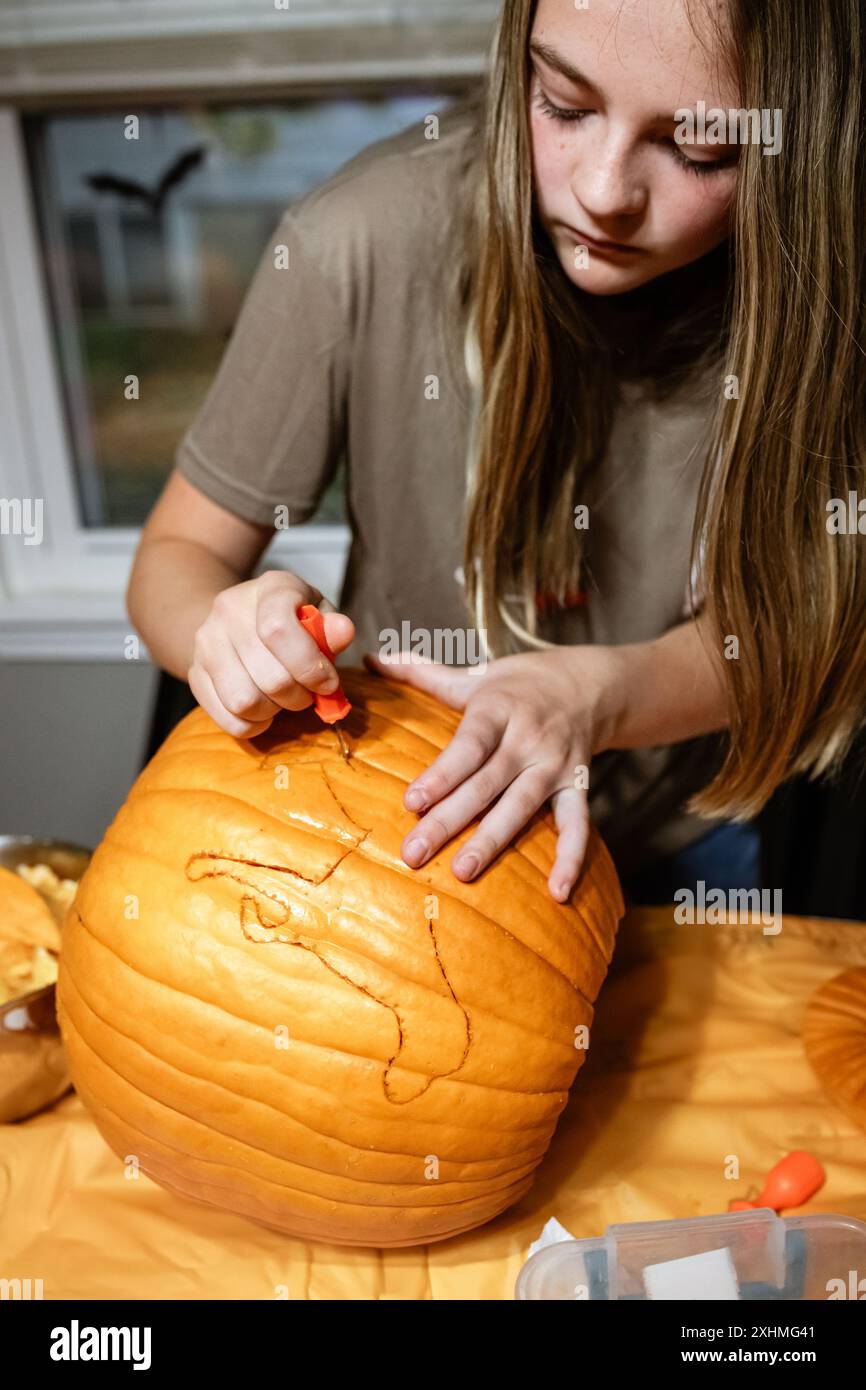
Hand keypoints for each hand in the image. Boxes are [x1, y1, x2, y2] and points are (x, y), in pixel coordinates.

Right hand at [189, 570, 354, 736]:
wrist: (235, 620)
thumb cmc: (291, 619)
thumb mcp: (318, 614)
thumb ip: (332, 628)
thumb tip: (343, 632)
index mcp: (269, 587)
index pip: (278, 629)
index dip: (309, 666)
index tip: (328, 683)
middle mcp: (229, 609)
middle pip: (269, 676)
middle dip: (299, 696)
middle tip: (307, 694)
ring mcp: (206, 642)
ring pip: (244, 702)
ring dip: (275, 712)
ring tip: (284, 701)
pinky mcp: (195, 674)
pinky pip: (227, 718)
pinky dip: (254, 725)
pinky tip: (264, 712)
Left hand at [363, 646, 621, 901]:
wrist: (591, 683)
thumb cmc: (522, 682)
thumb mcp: (477, 675)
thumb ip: (424, 673)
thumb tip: (374, 658)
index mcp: (499, 709)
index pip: (468, 746)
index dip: (442, 774)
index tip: (413, 801)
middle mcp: (528, 739)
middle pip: (486, 784)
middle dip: (450, 819)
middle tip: (415, 853)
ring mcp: (554, 765)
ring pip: (521, 807)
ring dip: (493, 841)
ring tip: (462, 872)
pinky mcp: (578, 785)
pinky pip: (577, 824)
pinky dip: (571, 858)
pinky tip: (557, 893)